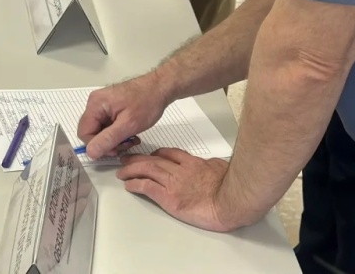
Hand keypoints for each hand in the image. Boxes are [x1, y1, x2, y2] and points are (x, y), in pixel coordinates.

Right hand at [78, 73, 168, 158]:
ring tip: (131, 139)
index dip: (97, 146)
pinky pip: (107, 125)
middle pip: (92, 132)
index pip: (84, 133)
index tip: (115, 150)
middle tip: (126, 145)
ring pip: (101, 130)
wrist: (159, 88)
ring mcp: (103, 104)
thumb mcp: (128, 124)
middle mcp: (95, 103)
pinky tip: (130, 134)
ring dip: (115, 139)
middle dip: (108, 143)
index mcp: (95, 104)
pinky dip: (118, 132)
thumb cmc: (146, 102)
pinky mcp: (110, 107)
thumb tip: (91, 152)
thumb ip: (108, 139)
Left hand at [117, 149, 236, 231]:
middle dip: (138, 158)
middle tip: (126, 159)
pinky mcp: (169, 198)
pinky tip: (128, 185)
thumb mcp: (221, 169)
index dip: (157, 154)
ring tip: (121, 171)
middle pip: (154, 159)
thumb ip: (212, 167)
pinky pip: (147, 187)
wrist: (232, 201)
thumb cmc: (233, 188)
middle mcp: (180, 170)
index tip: (150, 154)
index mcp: (193, 163)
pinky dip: (135, 184)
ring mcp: (173, 183)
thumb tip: (211, 166)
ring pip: (147, 170)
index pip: (170, 154)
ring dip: (131, 169)